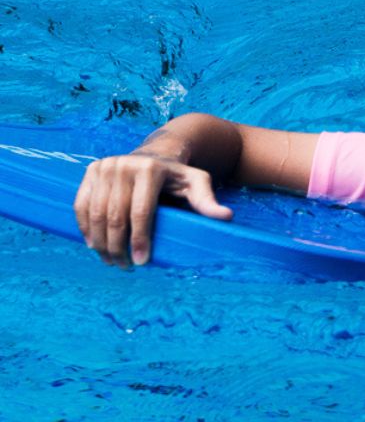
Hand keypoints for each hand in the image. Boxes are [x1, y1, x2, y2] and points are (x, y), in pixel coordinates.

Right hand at [74, 154, 232, 268]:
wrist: (156, 154)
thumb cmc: (179, 176)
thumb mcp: (197, 184)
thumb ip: (208, 201)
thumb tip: (226, 217)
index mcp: (150, 170)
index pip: (141, 212)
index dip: (140, 240)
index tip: (142, 262)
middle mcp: (123, 165)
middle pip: (115, 216)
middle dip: (118, 247)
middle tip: (125, 267)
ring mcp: (104, 167)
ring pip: (95, 214)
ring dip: (101, 243)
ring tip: (111, 261)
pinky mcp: (90, 172)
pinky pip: (81, 205)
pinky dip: (85, 228)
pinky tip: (94, 245)